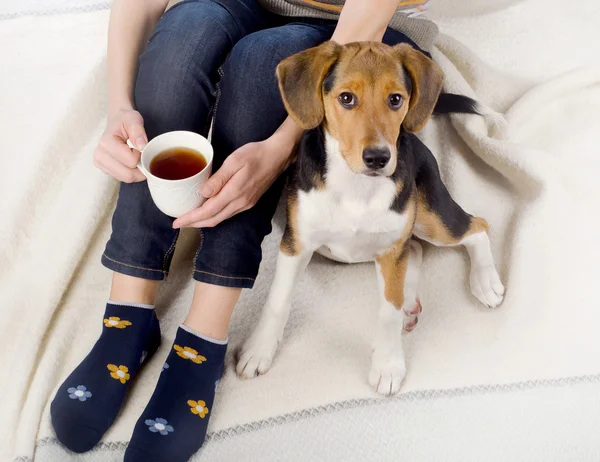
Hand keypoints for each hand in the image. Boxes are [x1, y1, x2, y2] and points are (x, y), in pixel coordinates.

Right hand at [93, 109, 147, 182]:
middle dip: (139, 167)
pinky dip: (130, 172)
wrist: (116, 121)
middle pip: (128, 175)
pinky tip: (128, 161)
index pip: (131, 161)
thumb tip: (142, 146)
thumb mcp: (133, 119)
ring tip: (133, 156)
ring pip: (126, 178)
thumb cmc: (125, 120)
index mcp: (106, 143)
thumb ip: (138, 131)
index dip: (140, 155)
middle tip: (139, 154)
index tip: (138, 146)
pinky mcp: (104, 169)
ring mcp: (100, 163)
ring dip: (135, 170)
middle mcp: (100, 155)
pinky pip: (123, 178)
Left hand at [173, 137, 291, 228]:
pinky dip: (215, 216)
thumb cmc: (256, 154)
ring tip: (190, 219)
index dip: (191, 219)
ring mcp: (245, 204)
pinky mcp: (249, 202)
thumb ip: (218, 178)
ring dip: (204, 221)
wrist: (277, 156)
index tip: (177, 222)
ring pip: (221, 219)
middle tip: (178, 224)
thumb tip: (203, 193)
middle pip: (213, 220)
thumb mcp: (234, 161)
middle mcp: (240, 203)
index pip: (208, 211)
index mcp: (235, 193)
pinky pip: (228, 214)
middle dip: (194, 224)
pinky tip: (208, 211)